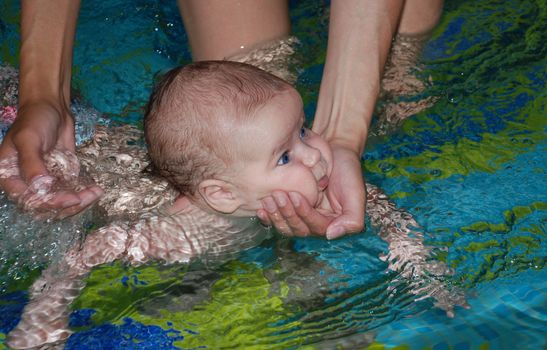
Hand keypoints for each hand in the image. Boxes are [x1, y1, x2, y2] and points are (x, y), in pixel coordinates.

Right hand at [0, 101, 102, 217]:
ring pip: (61, 203)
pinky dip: (84, 194)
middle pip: (46, 206)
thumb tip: (41, 186)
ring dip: (79, 202)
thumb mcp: (29, 139)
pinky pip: (71, 192)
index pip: (29, 200)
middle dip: (69, 205)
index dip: (51, 204)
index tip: (72, 199)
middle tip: (89, 197)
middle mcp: (25, 183)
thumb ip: (31, 163)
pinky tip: (96, 190)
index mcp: (9, 177)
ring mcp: (45, 182)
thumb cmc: (34, 120)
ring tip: (95, 193)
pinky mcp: (61, 178)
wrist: (51, 108)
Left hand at [257, 144, 364, 238]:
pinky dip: (269, 217)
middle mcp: (316, 223)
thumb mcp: (356, 193)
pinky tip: (262, 210)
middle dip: (287, 214)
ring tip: (269, 199)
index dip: (304, 214)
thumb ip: (352, 218)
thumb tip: (331, 235)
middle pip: (299, 229)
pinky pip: (278, 218)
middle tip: (277, 195)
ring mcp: (301, 216)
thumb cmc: (347, 170)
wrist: (335, 151)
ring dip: (276, 215)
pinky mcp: (290, 208)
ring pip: (286, 226)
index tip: (296, 196)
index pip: (316, 226)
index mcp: (332, 224)